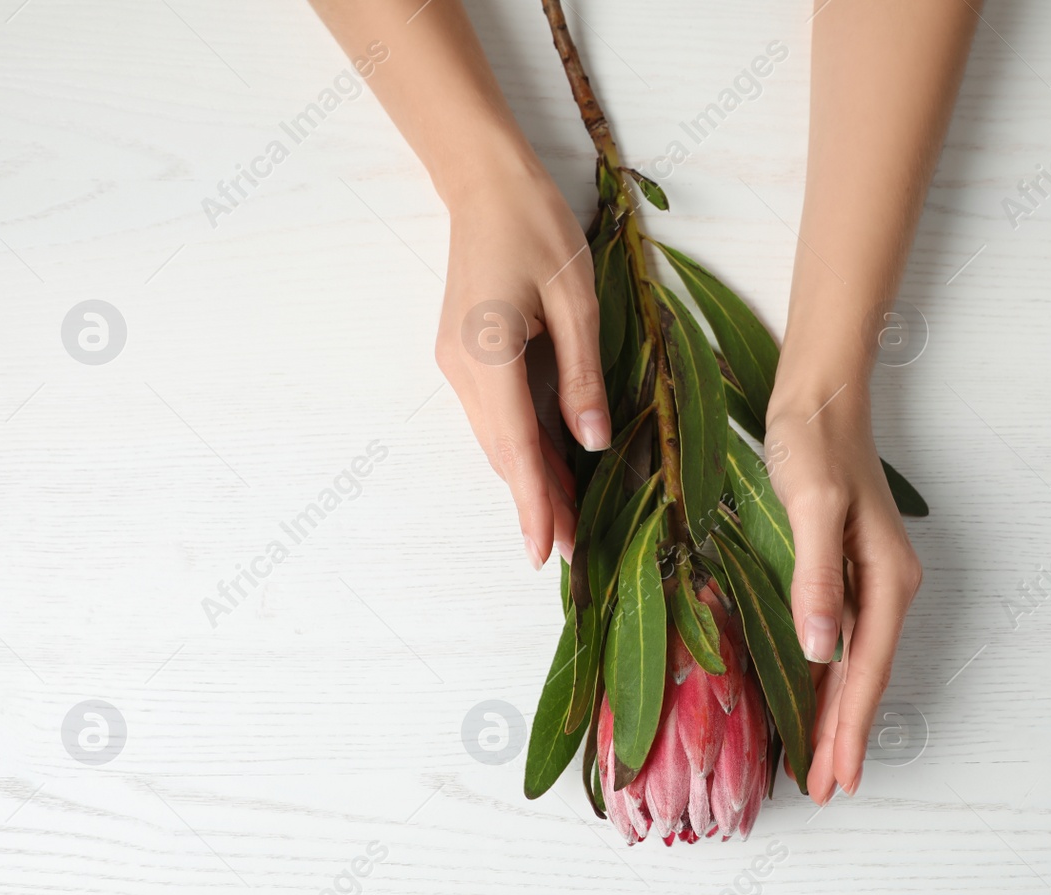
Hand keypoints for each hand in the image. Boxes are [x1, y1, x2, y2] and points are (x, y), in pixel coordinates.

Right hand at [434, 163, 608, 568]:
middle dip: (537, 505)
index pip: (514, 447)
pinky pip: (496, 418)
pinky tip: (550, 470)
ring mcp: (457, 365)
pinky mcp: (464, 358)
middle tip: (576, 553)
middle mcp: (463, 369)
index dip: (533, 504)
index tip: (548, 553)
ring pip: (498, 440)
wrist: (484, 185)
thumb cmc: (535, 227)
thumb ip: (582, 374)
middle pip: (503, 454)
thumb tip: (593, 442)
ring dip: (529, 481)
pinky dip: (522, 449)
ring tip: (568, 523)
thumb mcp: (575, 299)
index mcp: (489, 354)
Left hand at [765, 382, 922, 803]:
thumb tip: (821, 648)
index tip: (839, 778)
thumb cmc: (815, 446)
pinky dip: (829, 675)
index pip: (865, 672)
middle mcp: (886, 586)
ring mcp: (870, 578)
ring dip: (838, 712)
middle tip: (829, 790)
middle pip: (864, 677)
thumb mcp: (811, 509)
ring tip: (824, 762)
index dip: (849, 729)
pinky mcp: (847, 567)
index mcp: (885, 580)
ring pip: (854, 663)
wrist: (820, 396)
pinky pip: (842, 638)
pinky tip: (814, 694)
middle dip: (846, 735)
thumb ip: (817, 578)